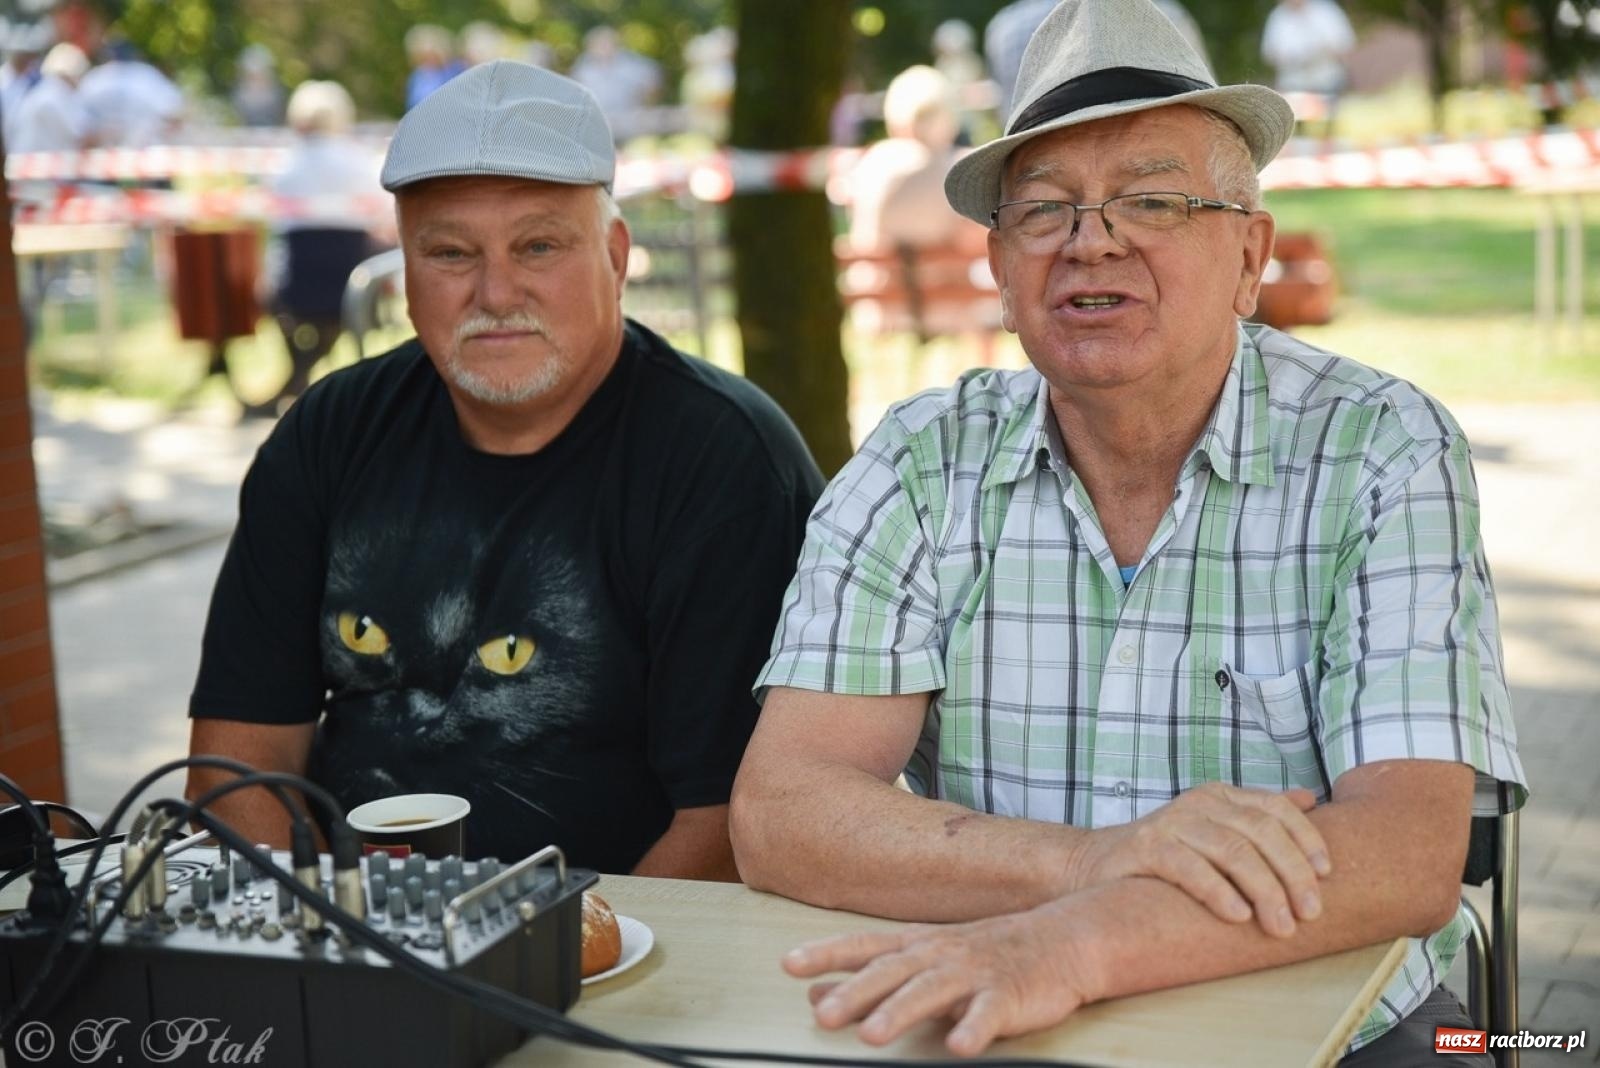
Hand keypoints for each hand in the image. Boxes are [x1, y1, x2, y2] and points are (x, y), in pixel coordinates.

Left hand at [781, 907, 1099, 1056]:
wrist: (1063, 939)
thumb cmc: (984, 954)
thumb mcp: (922, 959)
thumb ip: (869, 977)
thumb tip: (814, 994)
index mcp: (916, 947)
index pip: (863, 947)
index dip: (826, 955)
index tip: (788, 964)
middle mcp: (939, 955)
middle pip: (891, 973)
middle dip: (856, 993)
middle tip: (823, 1016)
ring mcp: (974, 974)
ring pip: (931, 992)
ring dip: (900, 1012)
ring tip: (872, 1036)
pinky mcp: (1008, 996)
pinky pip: (988, 1014)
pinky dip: (973, 1029)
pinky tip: (958, 1047)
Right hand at [1074, 783, 1330, 936]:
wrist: (1095, 864)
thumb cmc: (1164, 854)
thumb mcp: (1214, 830)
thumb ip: (1257, 815)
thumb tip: (1308, 800)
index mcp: (1220, 796)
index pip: (1275, 809)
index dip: (1306, 839)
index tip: (1327, 875)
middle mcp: (1198, 803)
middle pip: (1260, 832)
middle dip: (1292, 874)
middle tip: (1311, 912)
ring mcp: (1171, 823)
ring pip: (1232, 850)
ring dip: (1264, 890)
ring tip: (1280, 925)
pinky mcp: (1146, 848)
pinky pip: (1191, 868)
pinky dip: (1219, 892)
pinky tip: (1238, 915)